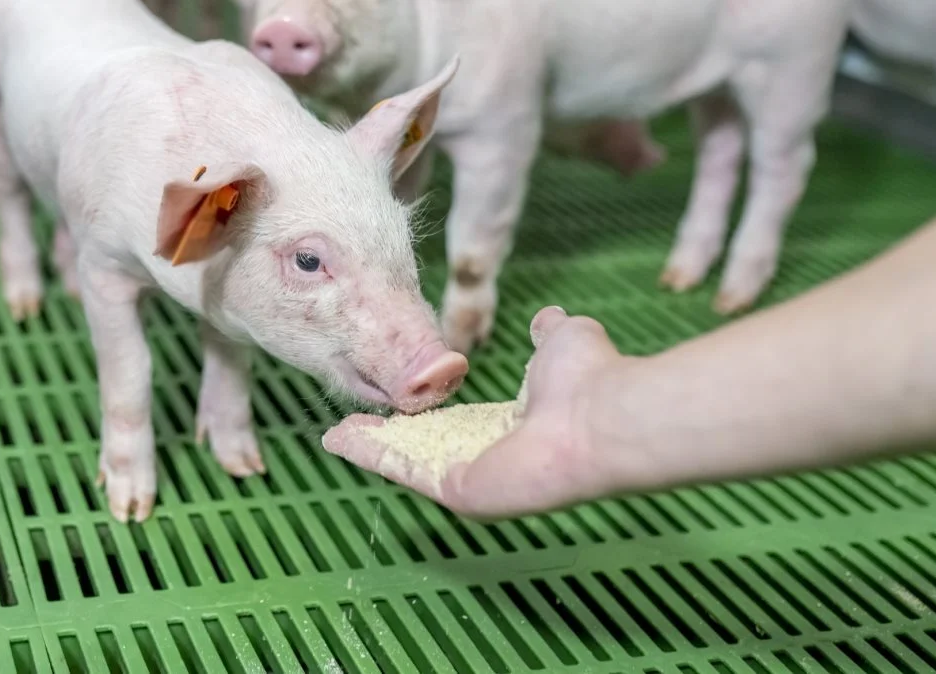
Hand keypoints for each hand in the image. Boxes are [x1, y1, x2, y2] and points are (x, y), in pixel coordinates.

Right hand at [323, 306, 623, 518]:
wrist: (602, 415)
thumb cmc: (590, 379)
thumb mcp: (562, 341)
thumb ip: (547, 333)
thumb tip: (547, 319)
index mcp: (512, 426)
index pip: (460, 423)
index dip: (428, 411)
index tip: (400, 396)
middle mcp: (491, 458)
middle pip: (427, 447)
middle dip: (389, 435)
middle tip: (353, 421)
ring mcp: (474, 478)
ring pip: (409, 461)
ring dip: (370, 447)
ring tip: (333, 434)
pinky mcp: (460, 491)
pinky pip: (406, 471)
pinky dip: (370, 455)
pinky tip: (339, 441)